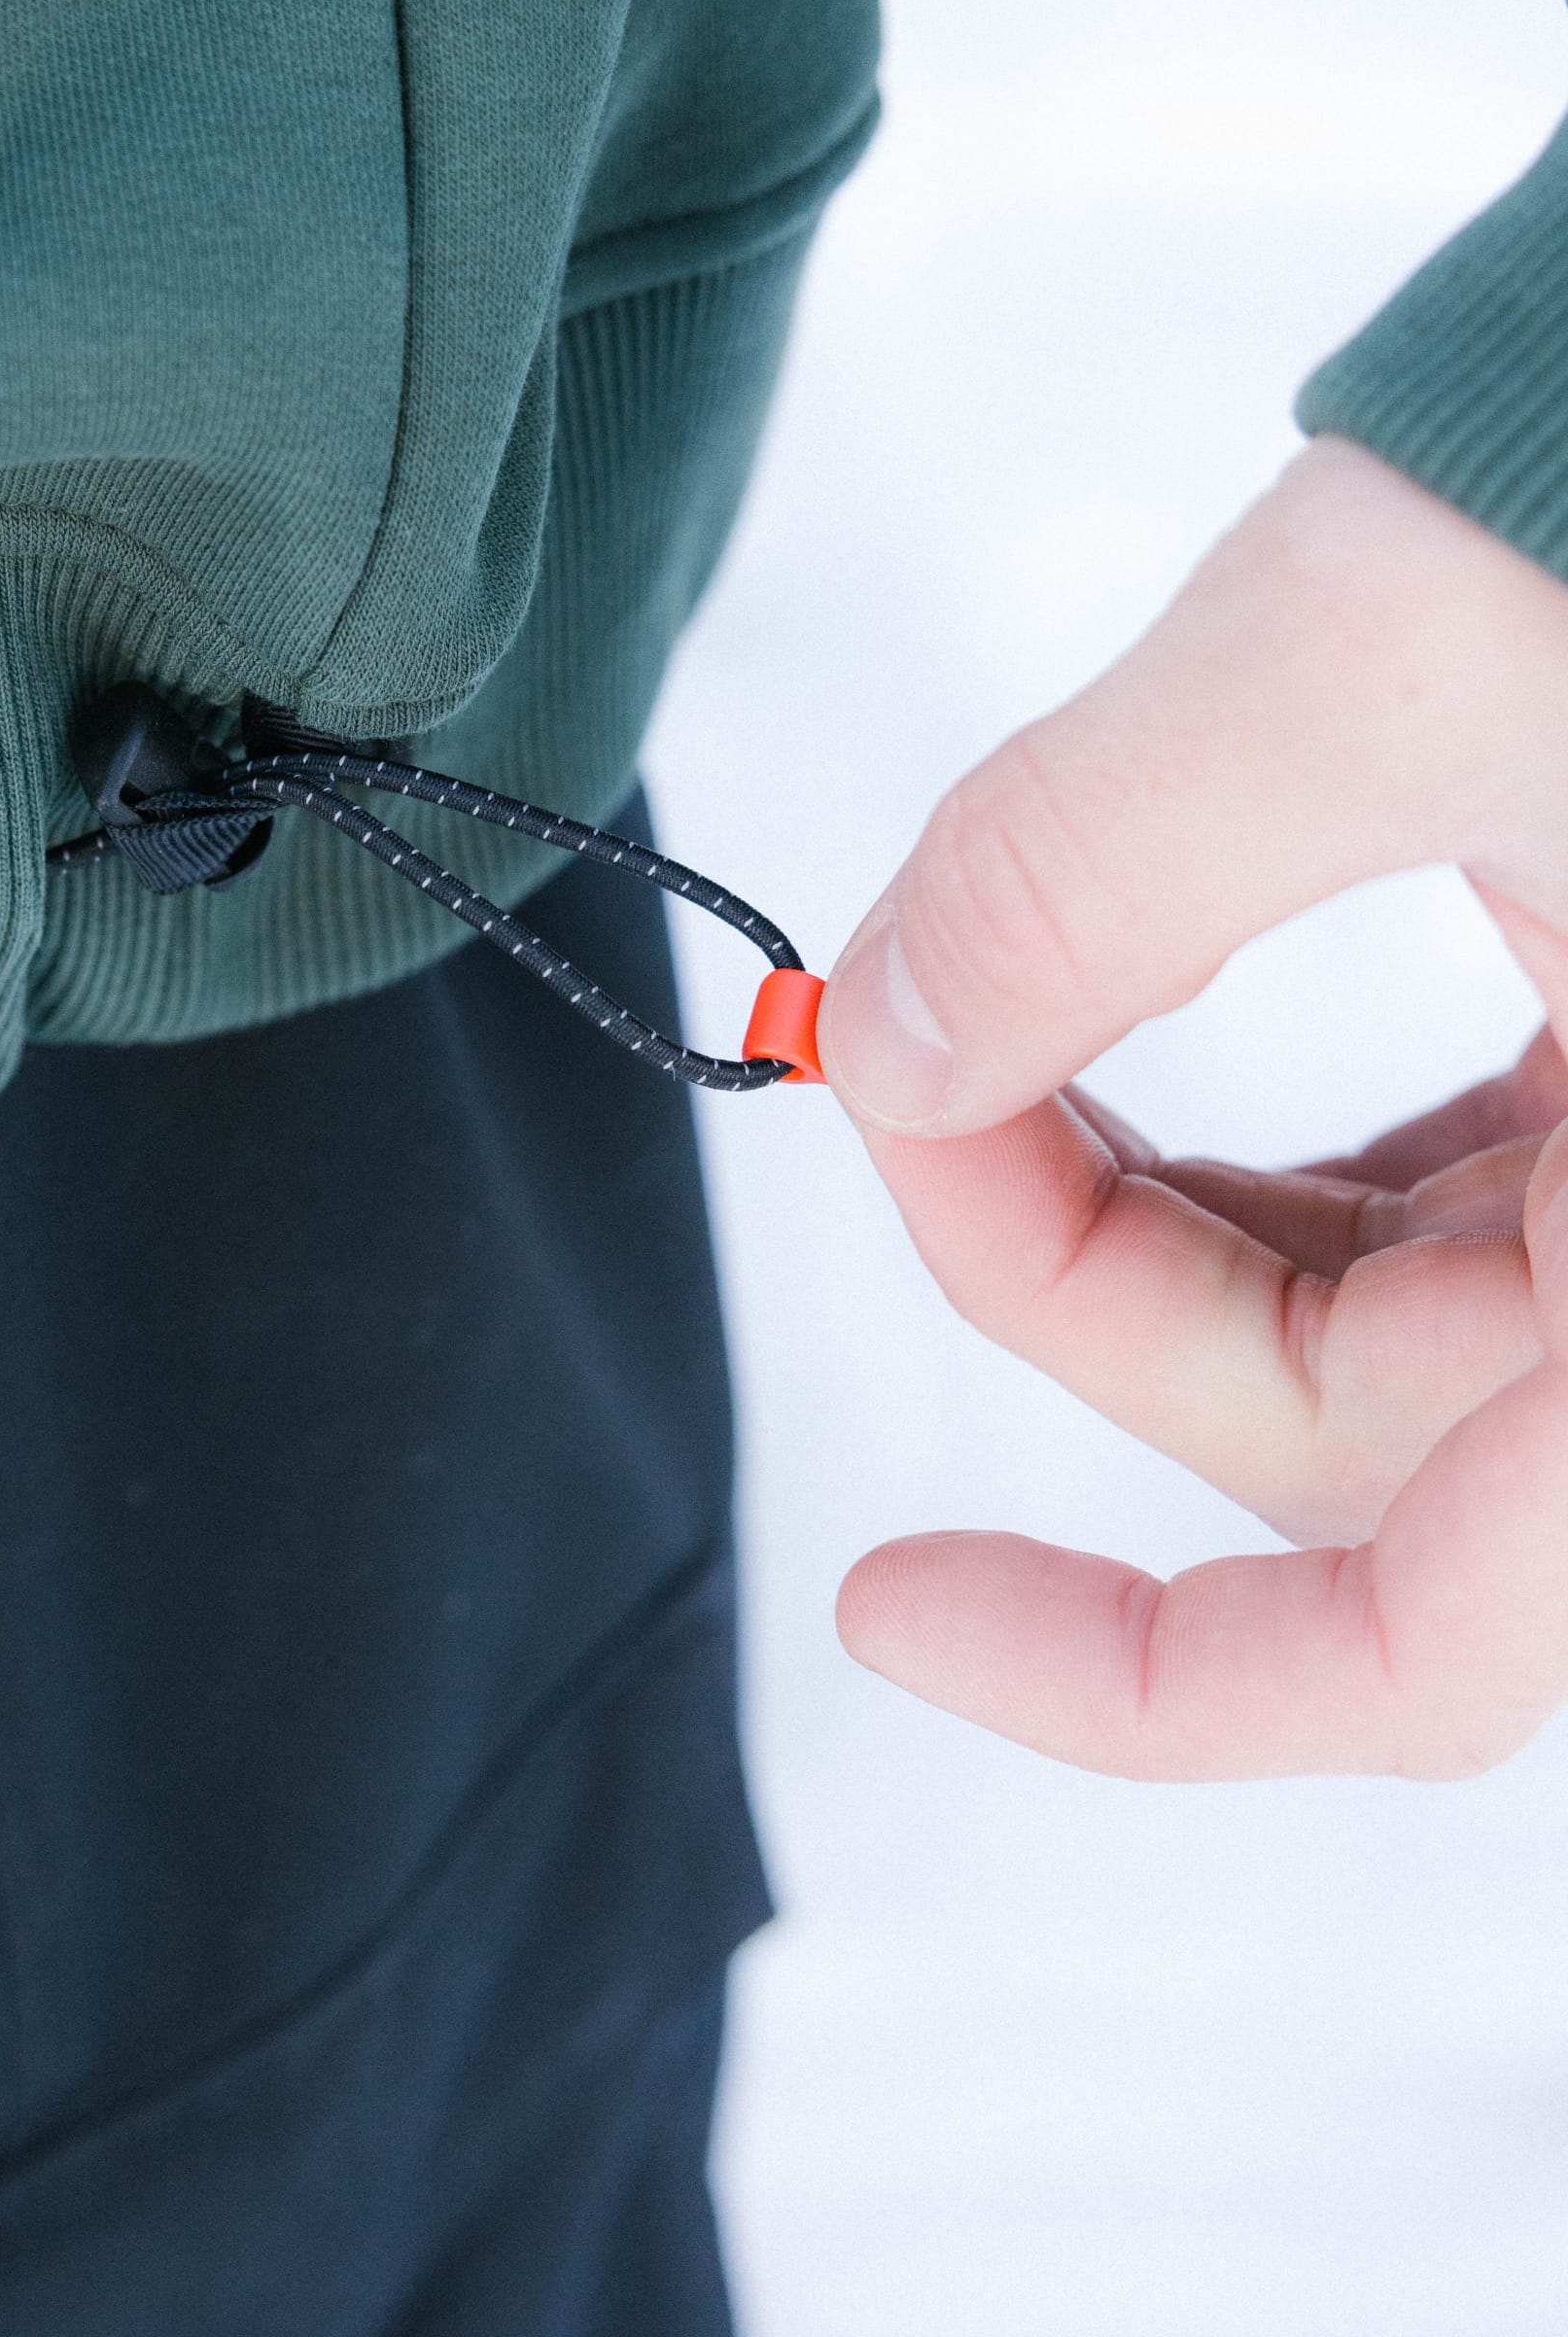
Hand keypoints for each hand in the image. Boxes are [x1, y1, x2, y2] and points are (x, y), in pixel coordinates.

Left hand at [816, 434, 1567, 1779]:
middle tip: (892, 1072)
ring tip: (978, 1039)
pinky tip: (1129, 1029)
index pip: (1430, 1651)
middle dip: (1080, 1275)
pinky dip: (1281, 1155)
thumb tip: (881, 1026)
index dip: (1140, 1682)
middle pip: (1344, 1433)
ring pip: (1389, 1322)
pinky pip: (1456, 1207)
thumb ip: (1093, 865)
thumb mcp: (1384, 655)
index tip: (887, 1598)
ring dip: (1156, 1214)